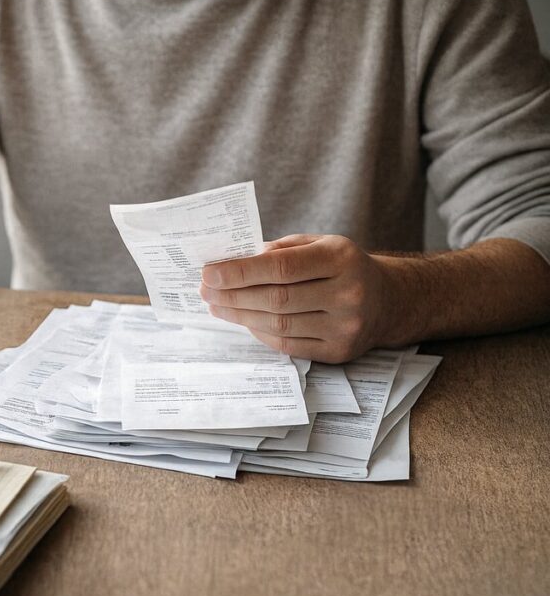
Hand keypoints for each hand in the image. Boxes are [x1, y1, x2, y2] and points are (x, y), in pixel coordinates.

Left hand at [199, 235, 394, 362]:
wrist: (389, 300)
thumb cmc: (343, 267)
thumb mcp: (319, 244)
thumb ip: (279, 250)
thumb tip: (232, 261)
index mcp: (341, 258)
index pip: (282, 267)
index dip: (241, 272)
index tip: (209, 272)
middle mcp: (348, 293)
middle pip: (277, 298)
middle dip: (233, 295)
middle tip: (205, 290)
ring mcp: (345, 326)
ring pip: (279, 324)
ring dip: (240, 315)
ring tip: (217, 305)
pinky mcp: (338, 352)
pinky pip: (288, 344)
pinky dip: (260, 332)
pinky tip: (243, 320)